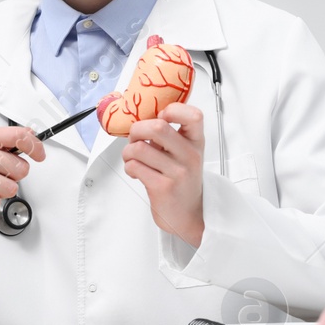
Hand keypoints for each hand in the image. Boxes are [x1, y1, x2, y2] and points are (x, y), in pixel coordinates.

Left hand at [121, 101, 205, 247]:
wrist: (188, 215)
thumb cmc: (182, 181)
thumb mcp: (186, 154)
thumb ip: (171, 135)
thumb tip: (143, 117)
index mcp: (196, 142)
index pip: (194, 116)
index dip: (173, 110)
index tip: (161, 116)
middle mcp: (189, 156)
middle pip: (158, 127)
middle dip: (137, 130)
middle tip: (136, 138)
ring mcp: (177, 172)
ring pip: (140, 148)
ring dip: (128, 152)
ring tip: (132, 158)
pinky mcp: (162, 187)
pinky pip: (135, 166)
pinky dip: (129, 167)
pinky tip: (136, 171)